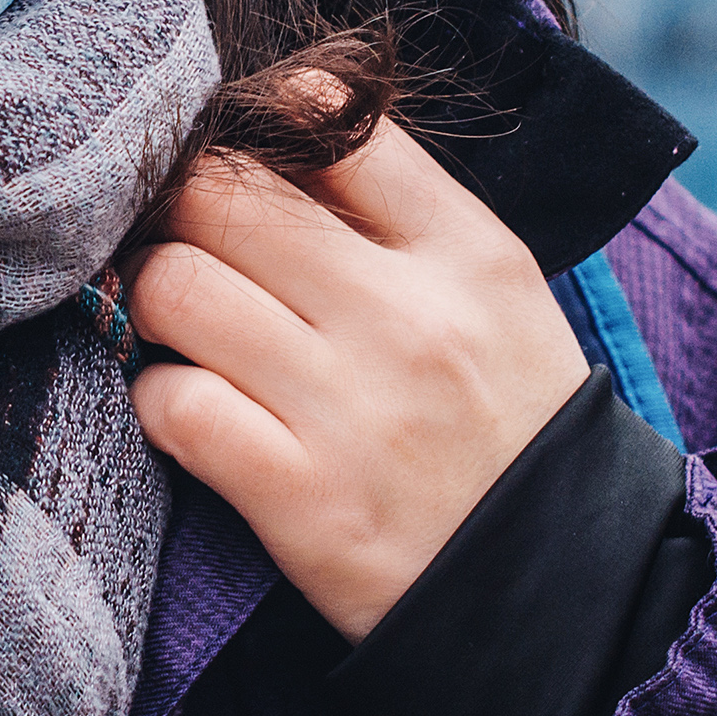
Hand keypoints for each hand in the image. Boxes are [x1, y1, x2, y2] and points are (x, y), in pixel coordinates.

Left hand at [123, 114, 591, 640]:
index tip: (240, 161)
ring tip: (183, 327)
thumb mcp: (497, 295)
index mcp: (465, 252)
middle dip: (180, 212)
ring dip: (155, 301)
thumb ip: (402, 212)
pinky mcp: (300, 498)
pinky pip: (171, 403)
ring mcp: (349, 408)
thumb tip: (283, 121)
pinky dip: (159, 398)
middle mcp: (406, 317)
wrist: (561, 593)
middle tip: (187, 245)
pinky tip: (191, 408)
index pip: (332, 125)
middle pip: (222, 196)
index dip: (259, 125)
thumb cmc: (511, 426)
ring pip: (176, 287)